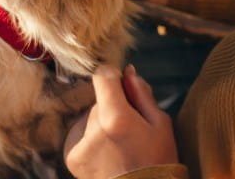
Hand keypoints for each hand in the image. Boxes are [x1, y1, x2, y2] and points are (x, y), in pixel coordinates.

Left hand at [64, 64, 177, 178]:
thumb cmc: (157, 161)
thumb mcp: (161, 124)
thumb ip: (142, 94)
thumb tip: (128, 72)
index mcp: (116, 117)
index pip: (102, 77)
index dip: (113, 77)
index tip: (122, 84)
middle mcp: (93, 128)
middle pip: (99, 101)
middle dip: (114, 107)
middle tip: (132, 128)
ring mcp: (80, 144)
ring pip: (91, 119)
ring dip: (104, 125)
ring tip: (123, 146)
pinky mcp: (73, 157)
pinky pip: (84, 136)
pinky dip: (95, 141)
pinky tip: (111, 155)